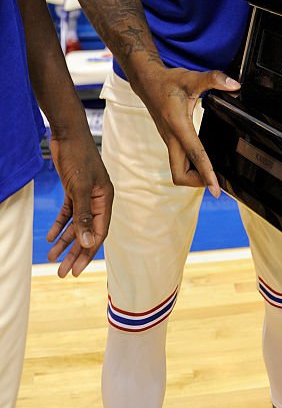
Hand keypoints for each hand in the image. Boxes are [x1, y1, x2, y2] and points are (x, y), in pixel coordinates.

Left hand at [47, 130, 112, 277]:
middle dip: (75, 253)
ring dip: (64, 242)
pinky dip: (59, 226)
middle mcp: (97, 200)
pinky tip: (50, 237)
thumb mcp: (80, 188)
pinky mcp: (73, 191)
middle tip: (63, 272)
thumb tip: (87, 242)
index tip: (76, 269)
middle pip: (87, 233)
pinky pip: (68, 213)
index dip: (88, 252)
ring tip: (53, 258)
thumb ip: (84, 215)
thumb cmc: (78, 158)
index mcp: (105, 200)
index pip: (99, 232)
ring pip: (76, 225)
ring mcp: (85, 196)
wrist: (68, 135)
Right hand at [136, 66, 238, 196]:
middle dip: (198, 181)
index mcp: (178, 126)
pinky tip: (202, 162)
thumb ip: (213, 79)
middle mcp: (172, 138)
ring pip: (178, 170)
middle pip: (180, 173)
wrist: (147, 82)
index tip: (215, 189)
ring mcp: (169, 141)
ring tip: (212, 174)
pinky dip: (190, 167)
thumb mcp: (191, 78)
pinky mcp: (170, 140)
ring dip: (193, 176)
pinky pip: (179, 161)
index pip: (194, 154)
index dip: (206, 173)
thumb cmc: (168, 82)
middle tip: (217, 182)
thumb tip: (234, 85)